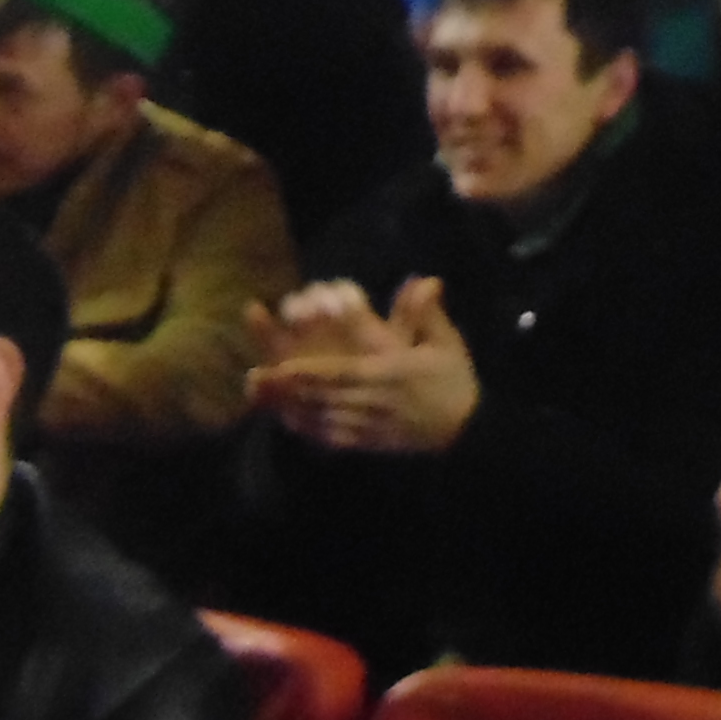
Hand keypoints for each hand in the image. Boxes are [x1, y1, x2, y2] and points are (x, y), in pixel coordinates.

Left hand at [249, 278, 481, 453]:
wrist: (465, 431)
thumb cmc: (453, 381)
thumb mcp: (447, 343)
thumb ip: (427, 314)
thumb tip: (424, 280)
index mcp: (392, 371)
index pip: (347, 369)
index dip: (314, 369)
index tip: (284, 363)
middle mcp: (374, 398)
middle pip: (324, 394)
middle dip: (288, 386)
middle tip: (255, 377)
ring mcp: (368, 422)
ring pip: (321, 414)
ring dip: (288, 404)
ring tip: (259, 392)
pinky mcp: (364, 440)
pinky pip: (329, 435)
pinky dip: (305, 426)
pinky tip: (284, 415)